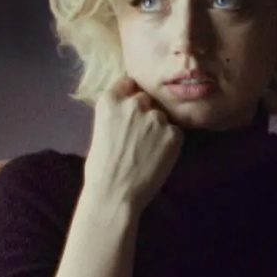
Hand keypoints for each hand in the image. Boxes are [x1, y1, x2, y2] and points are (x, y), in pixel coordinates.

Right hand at [83, 76, 183, 210]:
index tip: (133, 105)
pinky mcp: (174, 133)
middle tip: (141, 134)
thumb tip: (130, 108)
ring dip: (159, 128)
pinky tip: (158, 157)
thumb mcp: (101, 129)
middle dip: (146, 112)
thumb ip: (117, 114)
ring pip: (163, 117)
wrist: (115, 192)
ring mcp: (156, 118)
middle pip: (147, 99)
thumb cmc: (101, 167)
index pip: (128, 83)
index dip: (131, 94)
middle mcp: (134, 103)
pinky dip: (171, 142)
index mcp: (110, 100)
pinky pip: (176, 132)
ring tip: (149, 150)